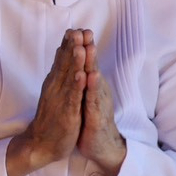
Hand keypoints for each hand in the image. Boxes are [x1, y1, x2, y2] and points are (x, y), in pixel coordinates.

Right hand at [7, 29, 86, 175]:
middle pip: (65, 64)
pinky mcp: (67, 113)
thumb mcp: (54, 93)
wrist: (41, 143)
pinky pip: (72, 98)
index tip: (74, 28)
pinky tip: (81, 75)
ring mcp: (61, 100)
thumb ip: (59, 76)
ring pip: (69, 77)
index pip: (62, 60)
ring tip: (79, 46)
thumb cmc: (51, 119)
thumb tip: (61, 60)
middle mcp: (55, 88)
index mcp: (54, 83)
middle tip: (76, 29)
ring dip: (74, 62)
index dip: (68, 45)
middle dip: (71, 47)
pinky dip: (76, 86)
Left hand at [77, 32, 125, 175]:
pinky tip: (91, 76)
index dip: (81, 47)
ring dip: (92, 63)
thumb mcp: (84, 98)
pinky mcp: (97, 116)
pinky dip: (92, 88)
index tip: (75, 29)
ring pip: (94, 80)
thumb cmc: (91, 120)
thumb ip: (82, 81)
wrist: (100, 146)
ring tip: (89, 47)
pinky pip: (94, 100)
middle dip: (88, 48)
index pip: (85, 64)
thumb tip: (77, 65)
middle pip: (91, 66)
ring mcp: (98, 103)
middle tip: (85, 30)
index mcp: (91, 86)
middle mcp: (96, 91)